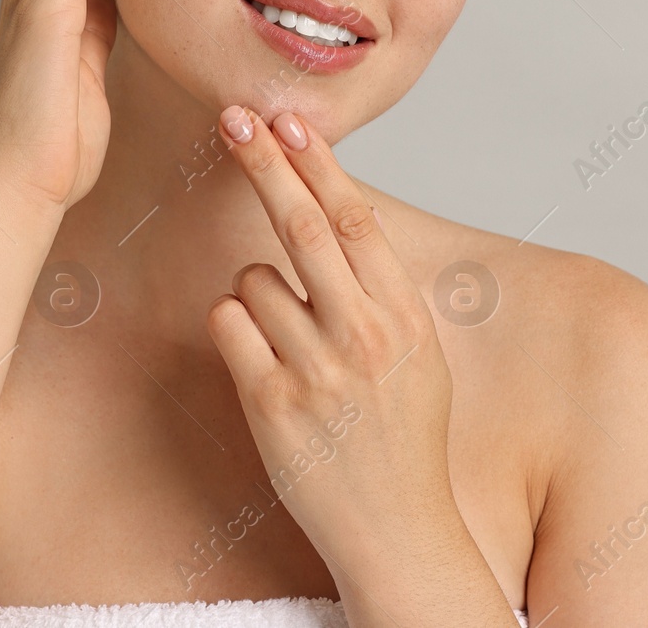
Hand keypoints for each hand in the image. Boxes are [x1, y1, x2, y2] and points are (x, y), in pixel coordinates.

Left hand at [206, 104, 459, 567]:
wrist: (397, 530)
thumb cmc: (402, 436)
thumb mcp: (418, 356)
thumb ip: (380, 292)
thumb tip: (337, 215)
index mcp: (404, 318)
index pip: (354, 220)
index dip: (318, 163)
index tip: (290, 120)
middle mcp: (362, 336)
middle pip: (300, 225)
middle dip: (264, 162)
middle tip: (233, 117)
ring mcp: (315, 370)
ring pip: (253, 277)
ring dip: (256, 288)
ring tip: (288, 340)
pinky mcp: (270, 403)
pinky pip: (229, 323)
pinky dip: (235, 326)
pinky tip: (261, 360)